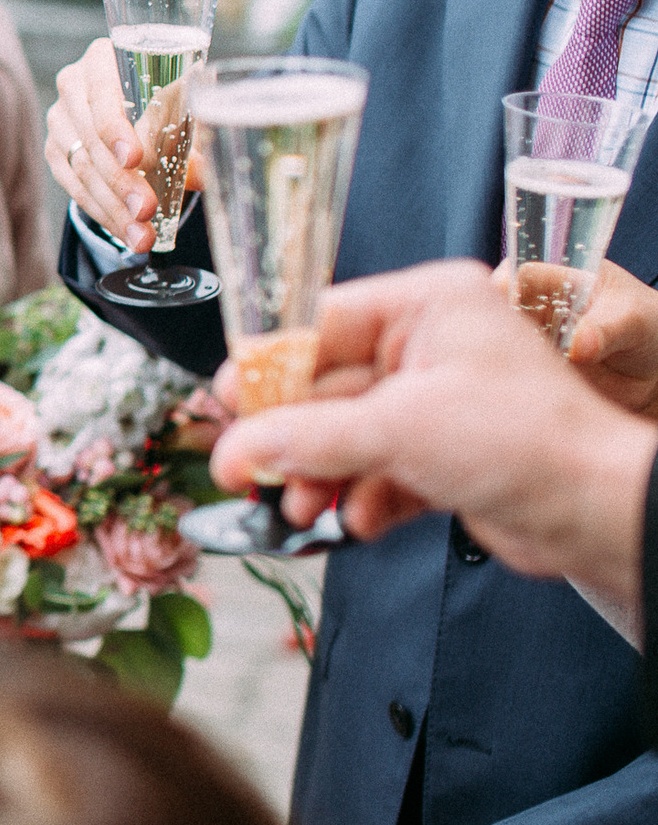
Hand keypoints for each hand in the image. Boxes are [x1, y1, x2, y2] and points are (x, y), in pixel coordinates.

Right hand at [44, 38, 186, 253]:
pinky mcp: (56, 150)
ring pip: (81, 168)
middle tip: (146, 210)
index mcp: (105, 58)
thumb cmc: (168, 97)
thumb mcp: (186, 104)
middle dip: (121, 180)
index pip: (103, 92)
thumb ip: (199, 133)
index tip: (138, 158)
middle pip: (91, 137)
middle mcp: (74, 85)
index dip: (117, 127)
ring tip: (142, 236)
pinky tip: (124, 230)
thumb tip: (209, 171)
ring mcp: (60, 119)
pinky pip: (74, 187)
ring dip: (113, 206)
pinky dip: (101, 212)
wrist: (141, 104)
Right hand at [209, 261, 654, 596]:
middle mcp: (430, 345)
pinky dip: (358, 497)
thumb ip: (305, 437)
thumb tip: (233, 450)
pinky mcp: (442, 453)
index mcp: (428, 305)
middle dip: (290, 436)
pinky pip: (374, 469)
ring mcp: (436, 400)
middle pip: (324, 385)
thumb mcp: (397, 429)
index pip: (319, 323)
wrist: (601, 515)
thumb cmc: (527, 444)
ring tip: (301, 508)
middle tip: (244, 471)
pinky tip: (356, 520)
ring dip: (318, 475)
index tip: (222, 404)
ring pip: (344, 433)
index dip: (265, 366)